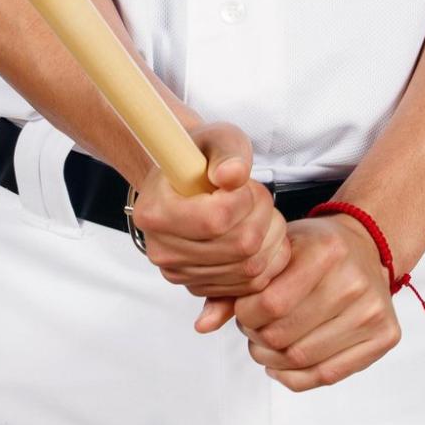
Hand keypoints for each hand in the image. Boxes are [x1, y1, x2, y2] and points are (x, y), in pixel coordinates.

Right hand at [131, 122, 291, 312]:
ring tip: (259, 213)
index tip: (243, 184)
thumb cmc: (199, 157)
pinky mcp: (198, 287)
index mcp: (155, 211)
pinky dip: (268, 261)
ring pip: (250, 270)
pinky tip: (261, 234)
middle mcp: (161, 249)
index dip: (245, 200)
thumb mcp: (215, 138)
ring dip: (270, 238)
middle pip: (239, 247)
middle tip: (258, 197)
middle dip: (262, 217)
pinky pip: (250, 286)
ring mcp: (179, 273)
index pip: (216, 220)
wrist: (182, 179)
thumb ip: (228, 152)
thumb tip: (234, 175)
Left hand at [198, 213, 401, 390]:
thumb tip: (202, 325)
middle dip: (258, 338)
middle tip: (254, 329)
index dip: (246, 314)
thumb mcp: (275, 250)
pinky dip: (296, 376)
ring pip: (305, 359)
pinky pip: (329, 375)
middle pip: (286, 335)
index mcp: (327, 250)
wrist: (365, 246)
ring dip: (274, 359)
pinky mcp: (385, 336)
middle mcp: (355, 280)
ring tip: (269, 344)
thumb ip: (234, 285)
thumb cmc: (312, 248)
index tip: (244, 309)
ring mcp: (374, 311)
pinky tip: (285, 362)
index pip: (271, 303)